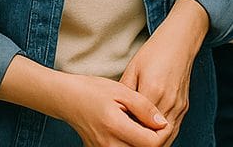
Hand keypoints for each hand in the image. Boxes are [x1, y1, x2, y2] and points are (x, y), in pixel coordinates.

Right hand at [51, 71, 169, 146]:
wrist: (68, 99)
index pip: (151, 143)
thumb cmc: (94, 90)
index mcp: (115, 126)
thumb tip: (162, 123)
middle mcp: (108, 145)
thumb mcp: (122, 90)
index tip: (164, 120)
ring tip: (146, 127)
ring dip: (144, 144)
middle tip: (157, 124)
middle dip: (155, 140)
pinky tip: (135, 132)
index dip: (163, 133)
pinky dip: (133, 145)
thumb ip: (143, 107)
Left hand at [120, 0, 209, 143]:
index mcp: (153, 90)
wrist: (180, 41)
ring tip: (138, 140)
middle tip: (127, 141)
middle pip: (156, 139)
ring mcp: (178, 105)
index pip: (139, 126)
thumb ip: (125, 93)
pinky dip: (163, 136)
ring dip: (153, 143)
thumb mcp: (133, 69)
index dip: (129, 135)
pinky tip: (151, 134)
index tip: (119, 135)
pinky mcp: (184, 106)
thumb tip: (115, 114)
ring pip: (167, 138)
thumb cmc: (154, 52)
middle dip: (141, 143)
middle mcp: (168, 101)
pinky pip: (174, 129)